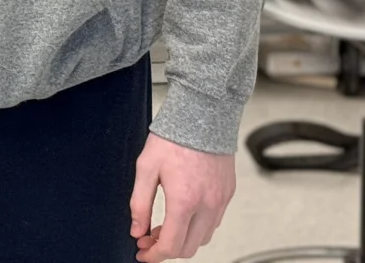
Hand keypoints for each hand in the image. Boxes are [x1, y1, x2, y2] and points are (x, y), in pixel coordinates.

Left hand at [130, 133, 234, 260]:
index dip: (154, 255)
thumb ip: (139, 203)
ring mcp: (220, 201)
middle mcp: (207, 206)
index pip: (171, 245)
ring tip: (164, 226)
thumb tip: (137, 230)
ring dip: (183, 239)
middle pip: (188, 248)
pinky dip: (197, 227)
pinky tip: (183, 214)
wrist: (203, 115)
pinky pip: (214, 222)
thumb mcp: (146, 167)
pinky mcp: (228, 194)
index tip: (143, 253)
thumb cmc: (174, 137)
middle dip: (166, 249)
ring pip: (203, 238)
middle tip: (149, 239)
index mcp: (184, 201)